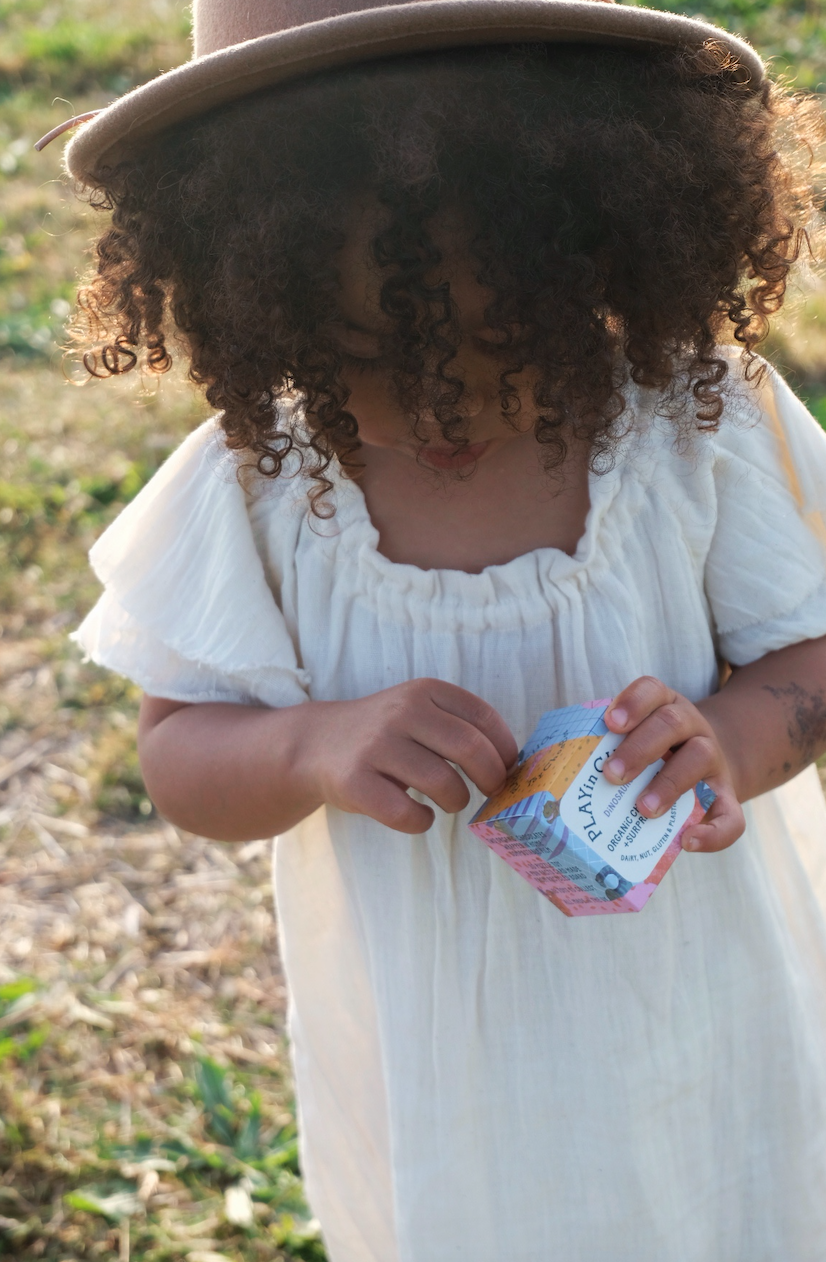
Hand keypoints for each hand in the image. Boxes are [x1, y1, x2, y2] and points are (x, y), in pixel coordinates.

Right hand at [295, 679, 517, 833]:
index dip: (505, 750)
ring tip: (450, 802)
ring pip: (442, 784)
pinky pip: (406, 814)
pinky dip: (422, 822)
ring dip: (457, 802)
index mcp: (424, 691)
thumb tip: (514, 765)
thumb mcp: (418, 710)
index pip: (483, 718)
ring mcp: (376, 746)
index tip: (509, 770)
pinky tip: (419, 816)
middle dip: (491, 779)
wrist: (317, 744)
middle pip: (471, 750)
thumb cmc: (385, 735)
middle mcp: (401, 712)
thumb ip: (459, 726)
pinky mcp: (355, 782)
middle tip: (490, 792)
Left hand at [602, 676, 744, 852]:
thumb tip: (556, 774)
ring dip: (668, 783)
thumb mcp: (636, 737)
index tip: (611, 722)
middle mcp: (691, 726)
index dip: (633, 702)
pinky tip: (689, 842)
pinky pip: (731, 814)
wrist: (706, 768)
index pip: (652, 691)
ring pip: (700, 757)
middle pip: (671, 724)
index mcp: (665, 707)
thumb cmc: (653, 755)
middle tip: (611, 774)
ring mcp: (713, 758)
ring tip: (643, 808)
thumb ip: (606, 746)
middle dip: (639, 748)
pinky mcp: (727, 795)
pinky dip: (714, 832)